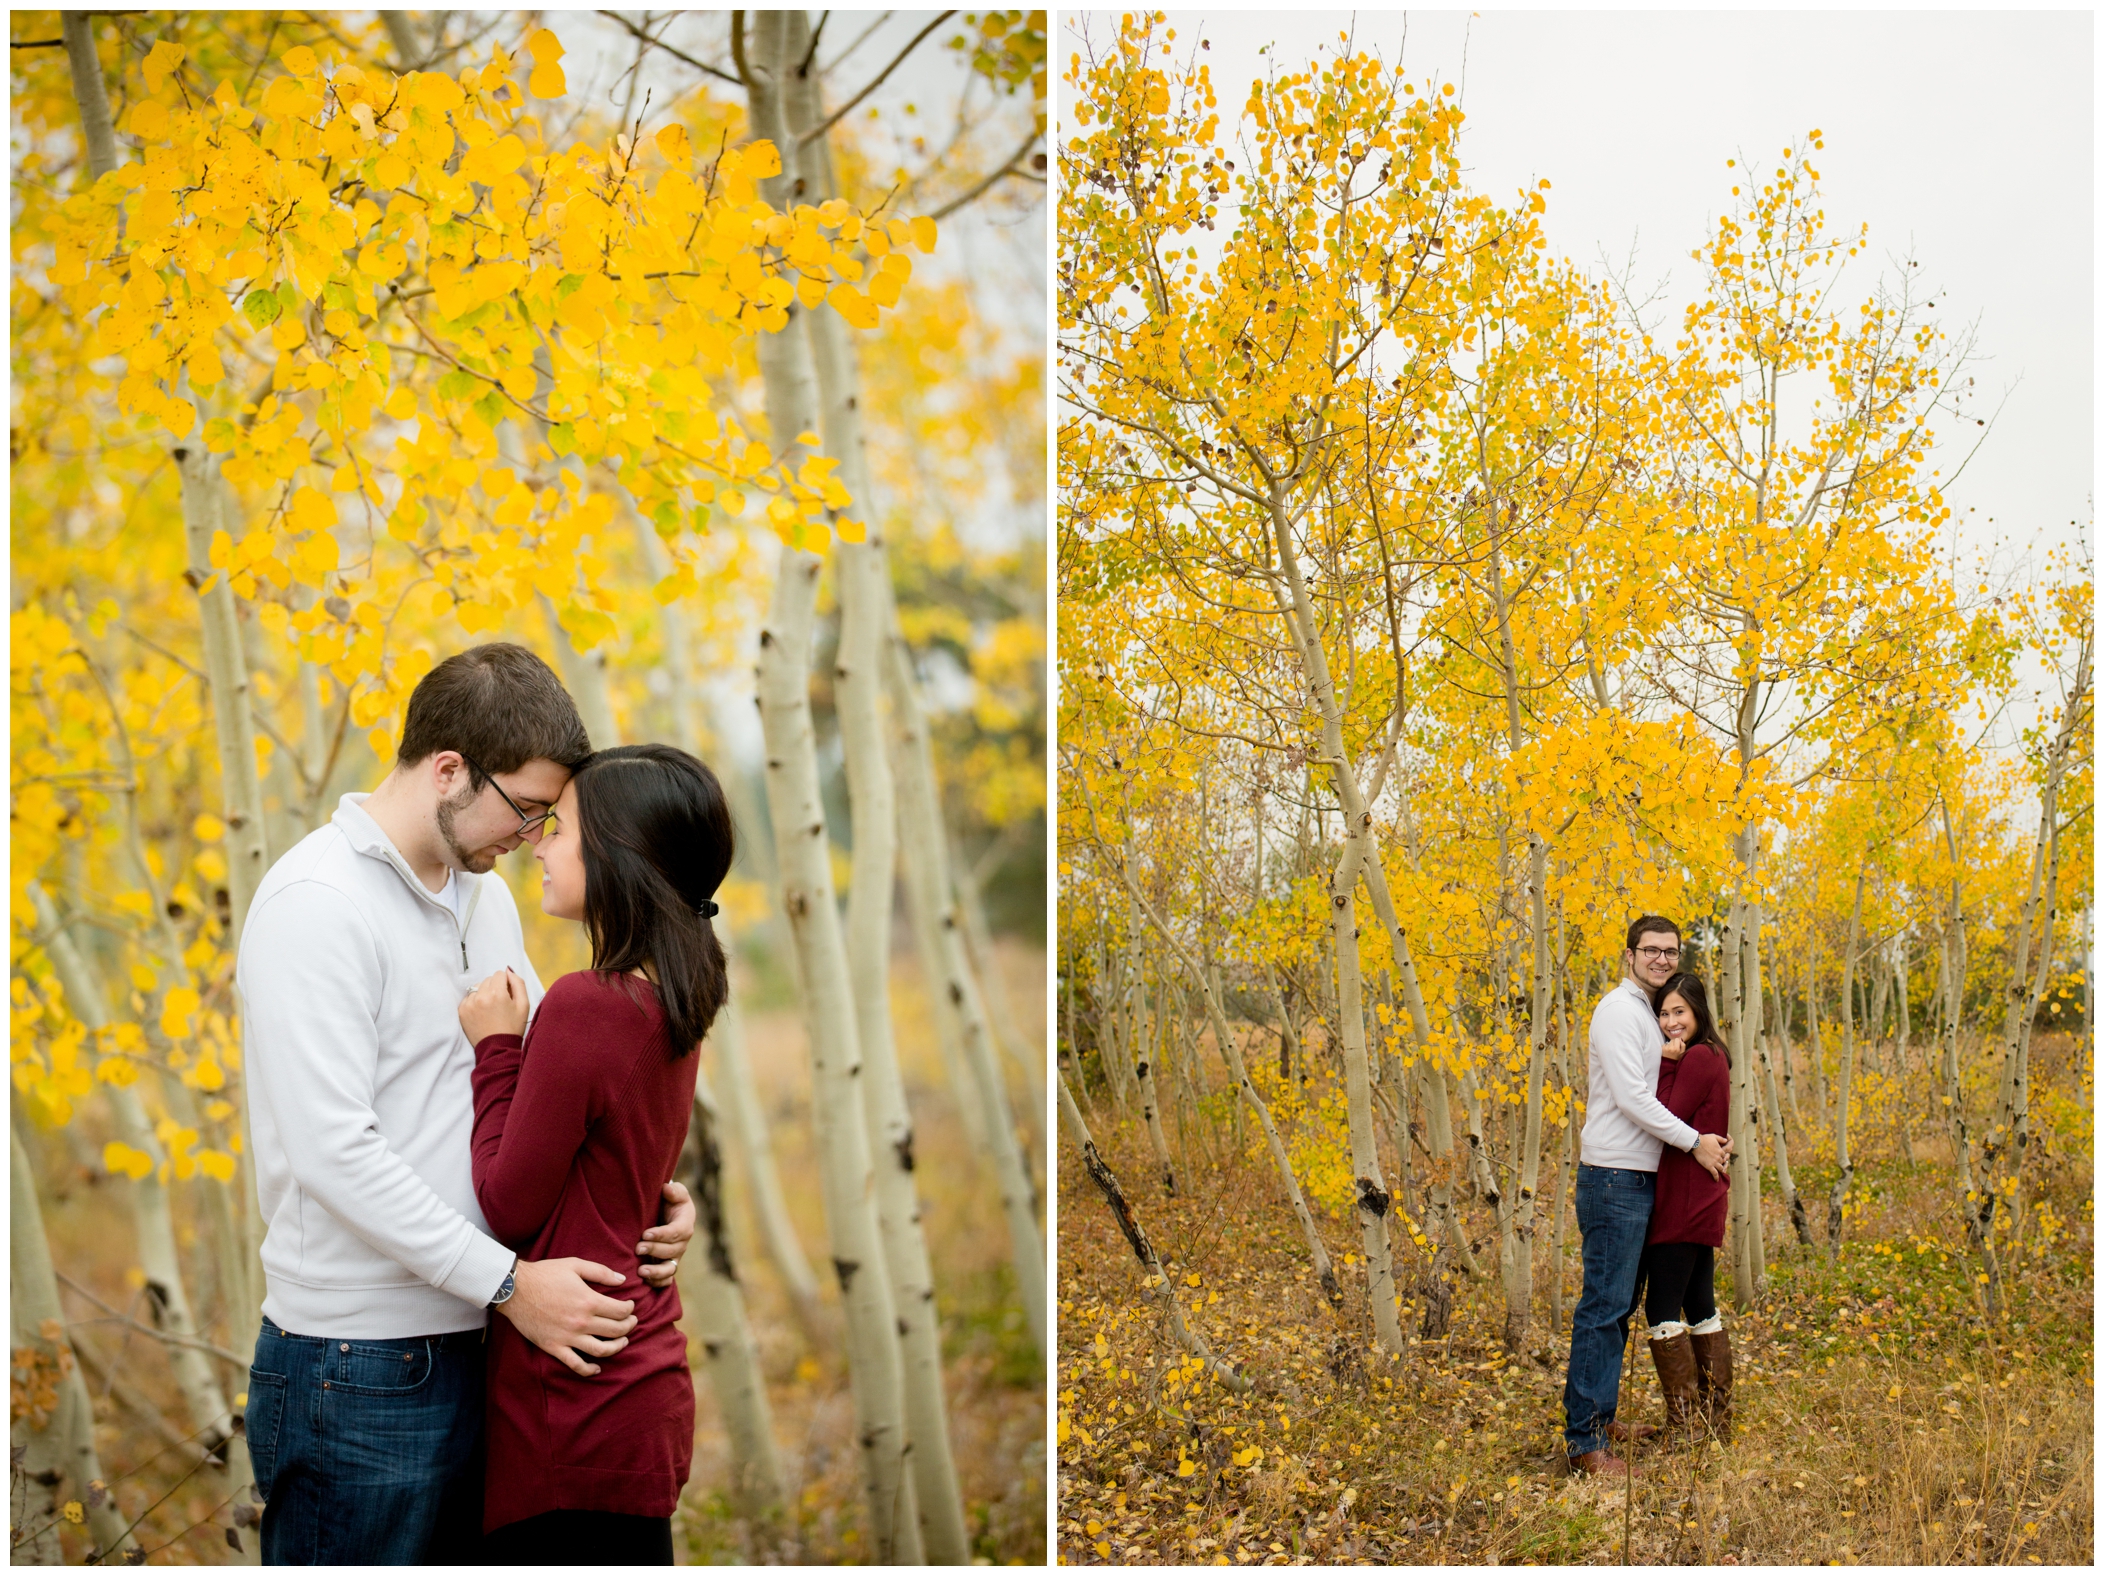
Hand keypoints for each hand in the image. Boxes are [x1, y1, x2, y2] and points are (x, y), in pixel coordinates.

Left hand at [460, 968, 528, 1044]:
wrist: (497, 1047)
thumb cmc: (512, 1027)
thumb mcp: (524, 1005)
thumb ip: (518, 983)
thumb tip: (508, 971)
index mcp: (498, 993)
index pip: (499, 974)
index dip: (506, 983)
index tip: (507, 994)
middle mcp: (481, 996)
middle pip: (488, 980)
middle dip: (495, 987)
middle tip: (500, 1003)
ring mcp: (470, 1004)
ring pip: (477, 987)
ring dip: (484, 993)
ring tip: (490, 1008)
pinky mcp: (462, 1011)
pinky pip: (469, 997)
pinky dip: (475, 1002)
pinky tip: (482, 1012)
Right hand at [494, 1257, 636, 1376]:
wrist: (514, 1289)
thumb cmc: (545, 1274)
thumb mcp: (575, 1265)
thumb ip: (601, 1272)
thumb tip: (623, 1279)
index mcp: (589, 1301)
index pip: (621, 1311)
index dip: (630, 1309)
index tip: (630, 1306)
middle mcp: (581, 1322)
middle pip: (616, 1330)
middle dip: (629, 1326)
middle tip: (632, 1322)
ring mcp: (568, 1337)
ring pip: (601, 1350)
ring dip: (617, 1348)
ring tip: (623, 1342)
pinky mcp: (554, 1347)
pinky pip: (575, 1364)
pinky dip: (588, 1369)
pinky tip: (597, 1368)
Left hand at [637, 1180, 694, 1287]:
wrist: (667, 1213)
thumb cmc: (669, 1201)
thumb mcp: (674, 1192)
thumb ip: (674, 1191)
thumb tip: (667, 1188)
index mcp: (685, 1225)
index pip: (676, 1232)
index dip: (661, 1235)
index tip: (645, 1234)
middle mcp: (682, 1243)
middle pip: (672, 1251)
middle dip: (654, 1250)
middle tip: (638, 1248)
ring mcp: (675, 1257)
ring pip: (670, 1269)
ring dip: (656, 1272)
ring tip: (641, 1271)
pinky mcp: (667, 1266)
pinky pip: (666, 1280)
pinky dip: (657, 1283)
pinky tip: (644, 1282)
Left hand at [1660, 1036, 1686, 1060]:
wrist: (1669, 1064)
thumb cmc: (1677, 1058)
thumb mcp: (1682, 1053)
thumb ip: (1683, 1045)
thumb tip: (1680, 1039)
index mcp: (1677, 1049)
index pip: (1677, 1039)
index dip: (1677, 1041)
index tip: (1677, 1044)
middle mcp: (1671, 1047)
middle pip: (1672, 1040)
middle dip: (1673, 1043)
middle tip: (1674, 1047)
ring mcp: (1666, 1048)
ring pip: (1668, 1042)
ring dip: (1670, 1045)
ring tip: (1670, 1050)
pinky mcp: (1662, 1049)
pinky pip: (1664, 1044)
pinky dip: (1666, 1046)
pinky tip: (1667, 1051)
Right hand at [1692, 1132, 1730, 1179]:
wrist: (1696, 1143)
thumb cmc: (1704, 1139)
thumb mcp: (1714, 1136)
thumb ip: (1721, 1138)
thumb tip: (1726, 1140)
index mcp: (1720, 1151)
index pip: (1724, 1155)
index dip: (1722, 1156)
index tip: (1719, 1157)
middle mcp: (1719, 1157)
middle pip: (1722, 1162)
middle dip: (1721, 1163)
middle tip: (1718, 1164)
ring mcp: (1714, 1162)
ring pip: (1721, 1168)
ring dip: (1720, 1170)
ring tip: (1719, 1172)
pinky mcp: (1709, 1166)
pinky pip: (1715, 1173)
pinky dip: (1716, 1177)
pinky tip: (1716, 1180)